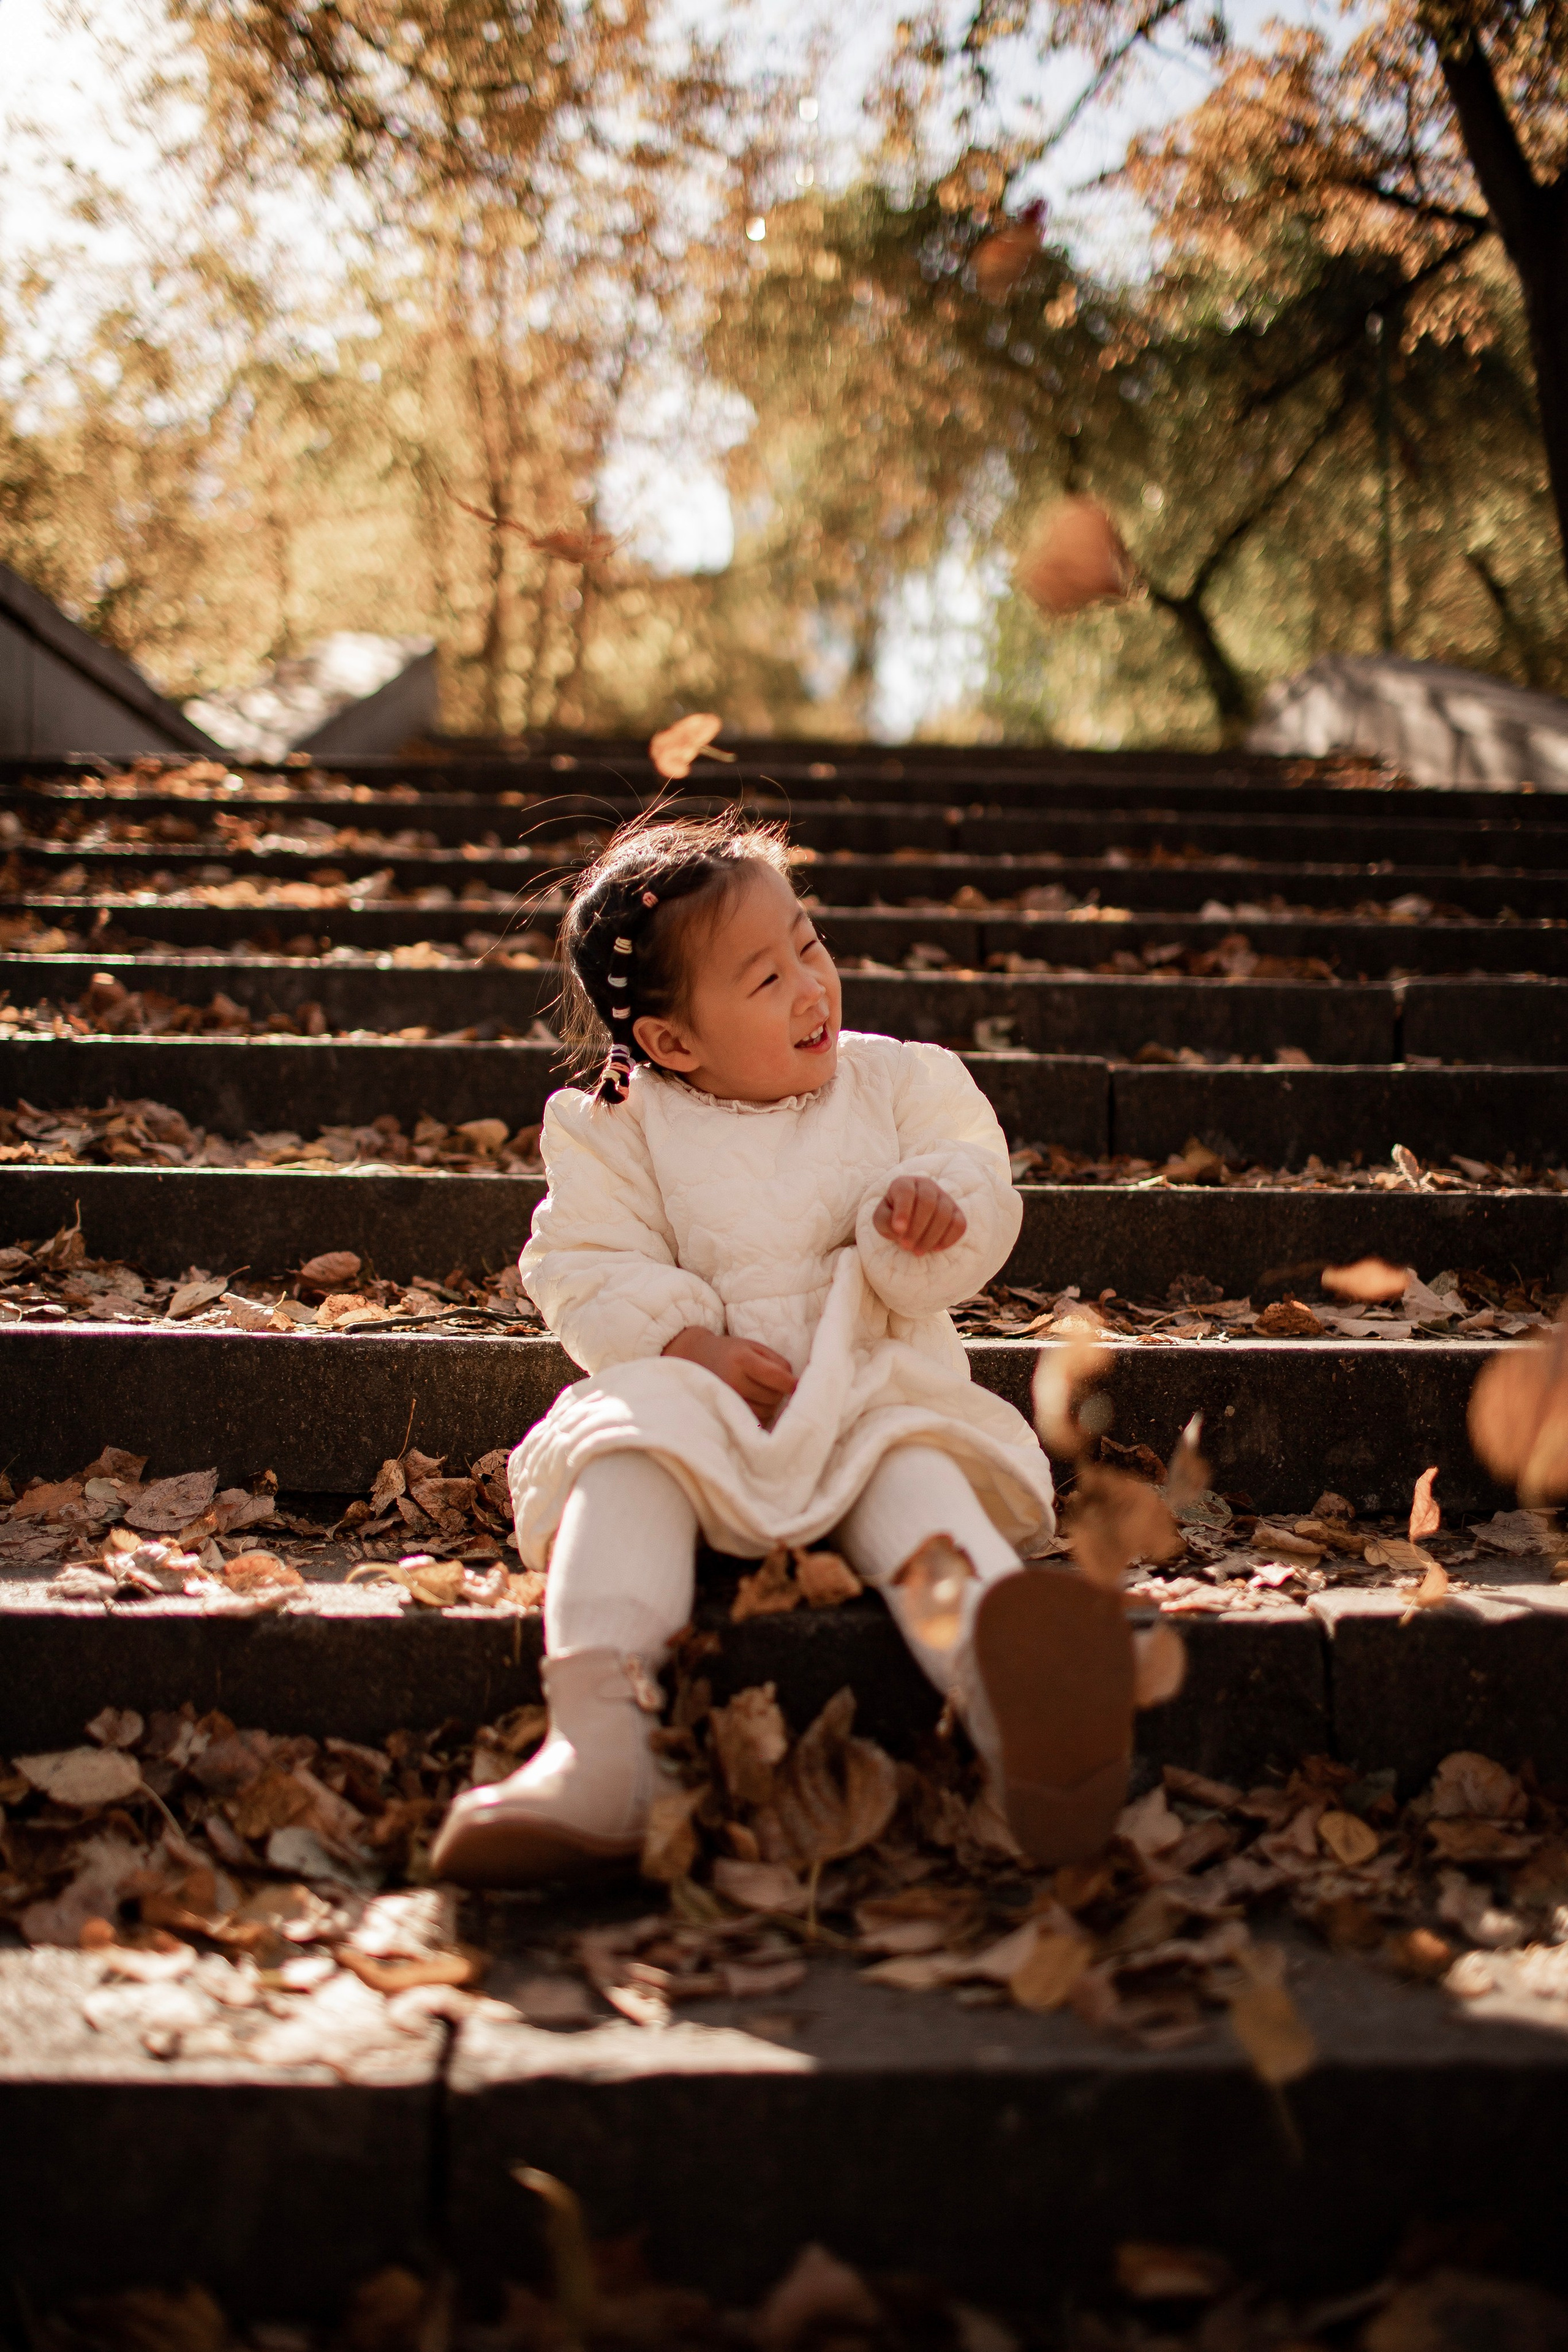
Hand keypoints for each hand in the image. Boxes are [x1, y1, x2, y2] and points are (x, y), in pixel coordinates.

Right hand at [663, 1327, 795, 1424]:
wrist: (696, 1358)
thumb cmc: (732, 1352)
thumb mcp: (754, 1347)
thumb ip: (777, 1362)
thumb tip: (795, 1385)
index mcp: (741, 1360)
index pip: (775, 1376)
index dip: (791, 1383)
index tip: (797, 1385)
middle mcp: (733, 1381)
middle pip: (773, 1395)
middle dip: (780, 1391)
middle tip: (774, 1384)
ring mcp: (728, 1399)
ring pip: (767, 1410)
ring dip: (772, 1403)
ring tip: (763, 1392)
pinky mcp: (726, 1412)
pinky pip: (756, 1420)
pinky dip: (762, 1413)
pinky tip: (757, 1402)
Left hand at [873, 1175, 966, 1256]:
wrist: (909, 1221)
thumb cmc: (892, 1218)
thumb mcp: (881, 1218)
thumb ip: (884, 1220)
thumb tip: (900, 1229)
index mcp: (905, 1183)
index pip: (906, 1192)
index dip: (903, 1211)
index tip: (898, 1230)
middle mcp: (926, 1186)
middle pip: (928, 1203)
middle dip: (917, 1228)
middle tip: (906, 1247)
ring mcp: (944, 1197)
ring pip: (944, 1214)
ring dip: (931, 1236)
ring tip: (918, 1251)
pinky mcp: (957, 1212)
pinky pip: (959, 1224)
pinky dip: (949, 1238)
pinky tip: (936, 1248)